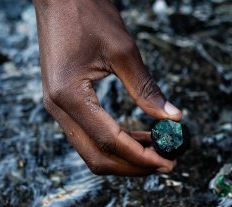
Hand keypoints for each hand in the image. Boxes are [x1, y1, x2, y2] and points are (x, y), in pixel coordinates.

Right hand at [34, 0, 181, 175]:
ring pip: (92, 149)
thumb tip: (174, 118)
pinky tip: (141, 137)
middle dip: (134, 166)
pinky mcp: (64, 102)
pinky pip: (90, 134)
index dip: (141, 157)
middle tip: (166, 163)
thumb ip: (147, 89)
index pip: (110, 141)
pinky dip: (116, 142)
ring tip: (158, 151)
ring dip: (126, 157)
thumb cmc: (88, 15)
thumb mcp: (123, 51)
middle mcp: (58, 108)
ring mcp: (58, 107)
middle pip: (97, 156)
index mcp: (69, 96)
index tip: (168, 162)